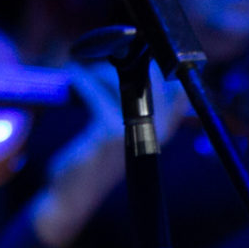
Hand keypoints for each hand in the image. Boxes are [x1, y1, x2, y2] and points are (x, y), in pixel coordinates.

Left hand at [28, 62, 192, 247]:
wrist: (71, 197)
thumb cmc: (94, 161)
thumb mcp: (119, 133)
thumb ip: (131, 107)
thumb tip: (131, 68)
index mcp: (160, 134)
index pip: (178, 94)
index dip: (165, 69)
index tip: (142, 50)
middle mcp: (155, 135)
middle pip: (156, 83)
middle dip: (136, 62)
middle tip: (112, 52)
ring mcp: (133, 136)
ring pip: (124, 86)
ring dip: (101, 72)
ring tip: (83, 67)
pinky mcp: (109, 136)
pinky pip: (98, 96)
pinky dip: (84, 81)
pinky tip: (73, 74)